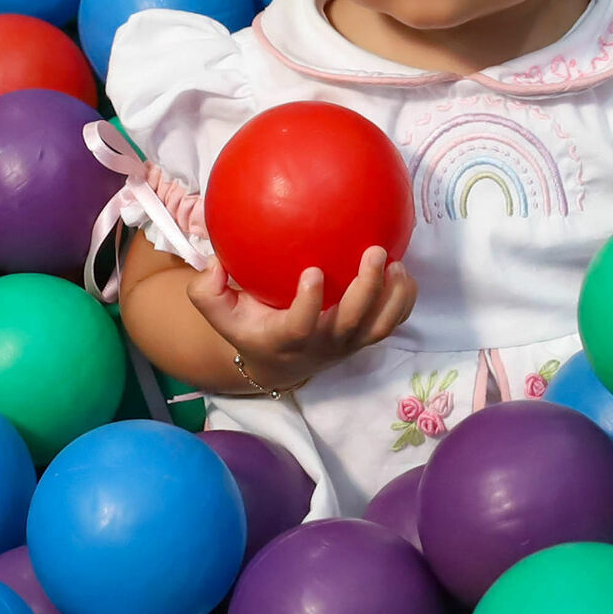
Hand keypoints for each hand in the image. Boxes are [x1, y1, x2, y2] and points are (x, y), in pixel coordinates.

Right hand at [189, 245, 416, 394]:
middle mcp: (322, 344)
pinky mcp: (364, 338)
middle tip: (374, 251)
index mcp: (286, 338)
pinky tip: (405, 272)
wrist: (279, 362)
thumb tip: (216, 263)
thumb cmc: (249, 327)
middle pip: (351, 323)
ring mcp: (347, 343)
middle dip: (366, 289)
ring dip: (392, 296)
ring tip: (398, 264)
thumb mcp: (220, 313)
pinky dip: (403, 300)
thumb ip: (207, 291)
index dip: (310, 303)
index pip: (301, 326)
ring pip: (378, 326)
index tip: (313, 271)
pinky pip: (392, 322)